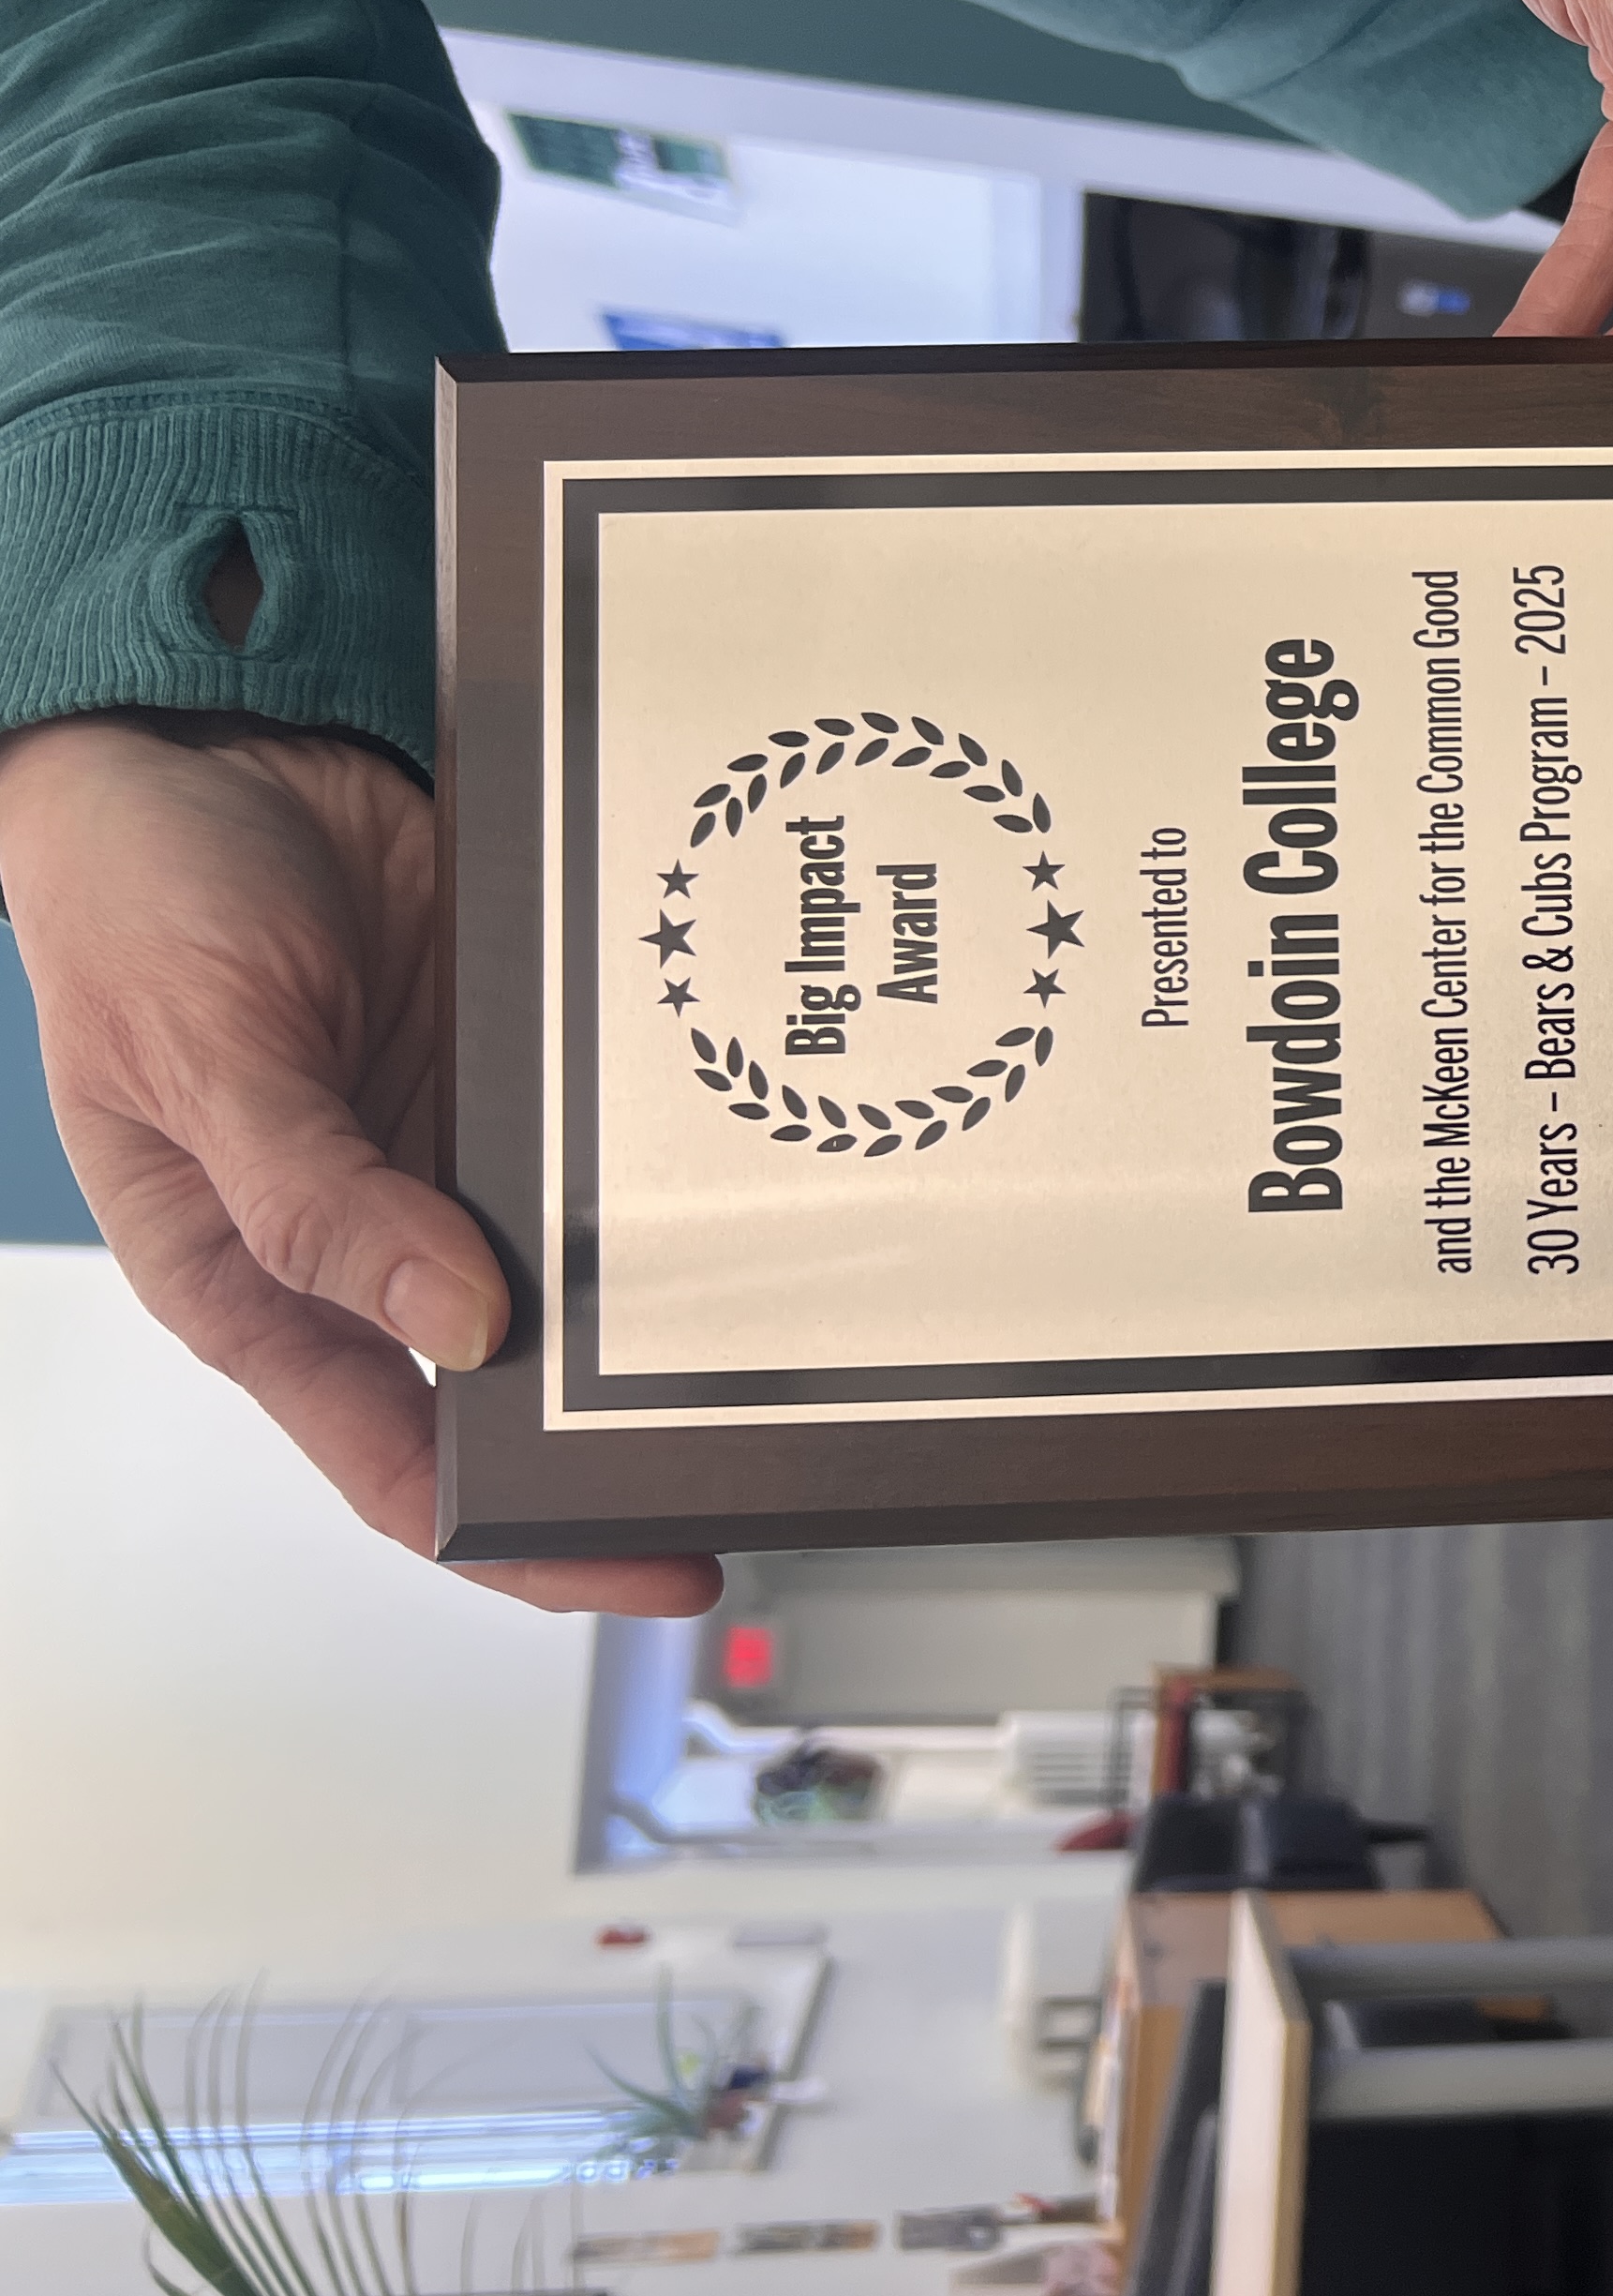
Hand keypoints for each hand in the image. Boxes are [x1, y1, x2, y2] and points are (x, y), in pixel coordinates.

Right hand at [0, 715, 717, 1616]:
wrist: (196, 734)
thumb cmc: (132, 900)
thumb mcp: (199, 1062)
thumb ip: (315, 1205)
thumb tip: (460, 1326)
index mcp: (262, 1284)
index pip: (409, 1465)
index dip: (530, 1537)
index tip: (653, 1561)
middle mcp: (373, 1236)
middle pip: (525, 1382)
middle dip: (633, 1425)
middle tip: (770, 1454)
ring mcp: (454, 1149)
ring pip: (584, 1263)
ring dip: (672, 1294)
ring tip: (796, 1333)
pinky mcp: (520, 1063)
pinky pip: (606, 1137)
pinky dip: (673, 1162)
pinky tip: (756, 1175)